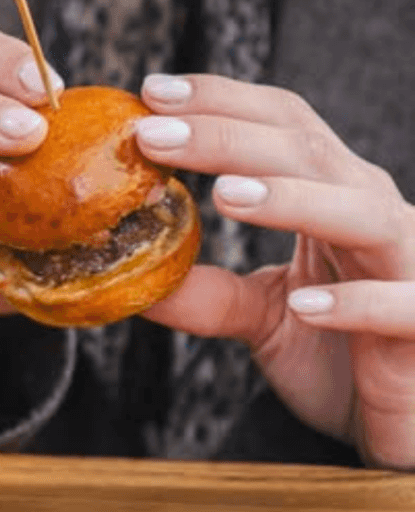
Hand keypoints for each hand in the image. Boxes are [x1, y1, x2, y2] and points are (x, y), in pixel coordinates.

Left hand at [136, 73, 414, 468]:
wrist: (401, 418)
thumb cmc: (337, 355)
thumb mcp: (257, 315)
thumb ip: (204, 292)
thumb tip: (125, 275)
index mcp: (333, 196)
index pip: (282, 125)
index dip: (220, 102)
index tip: (150, 93)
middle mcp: (373, 215)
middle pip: (307, 153)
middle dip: (226, 138)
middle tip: (152, 135)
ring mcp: (408, 267)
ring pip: (363, 214)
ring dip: (293, 199)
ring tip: (225, 194)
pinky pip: (399, 306)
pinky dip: (356, 302)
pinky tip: (304, 306)